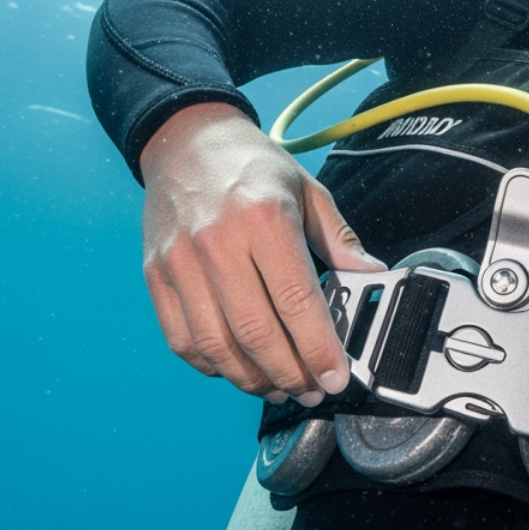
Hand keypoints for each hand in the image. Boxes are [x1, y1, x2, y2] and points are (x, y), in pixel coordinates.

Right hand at [139, 103, 384, 403]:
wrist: (185, 140)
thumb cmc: (253, 167)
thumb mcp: (308, 192)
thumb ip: (340, 241)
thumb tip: (372, 279)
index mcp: (264, 218)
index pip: (297, 301)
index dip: (318, 349)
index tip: (335, 377)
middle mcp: (217, 241)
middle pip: (256, 332)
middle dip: (289, 373)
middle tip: (310, 390)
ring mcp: (180, 261)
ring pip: (215, 345)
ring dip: (251, 379)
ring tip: (278, 387)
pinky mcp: (155, 274)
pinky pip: (181, 338)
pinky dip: (210, 365)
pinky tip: (237, 369)